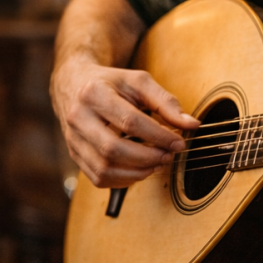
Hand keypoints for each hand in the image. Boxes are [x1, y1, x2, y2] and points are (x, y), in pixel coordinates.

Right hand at [52, 58, 198, 188]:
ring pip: (104, 168)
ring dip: (137, 172)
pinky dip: (123, 180)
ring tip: (157, 163)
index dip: (158, 136)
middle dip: (148, 157)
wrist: (74, 84)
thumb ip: (165, 102)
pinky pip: (98, 178)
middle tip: (169, 155)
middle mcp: (78, 117)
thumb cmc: (110, 83)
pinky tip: (140, 169)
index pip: (129, 121)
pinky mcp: (74, 155)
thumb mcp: (138, 82)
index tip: (179, 142)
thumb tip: (190, 125)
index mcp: (93, 93)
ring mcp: (72, 139)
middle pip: (113, 149)